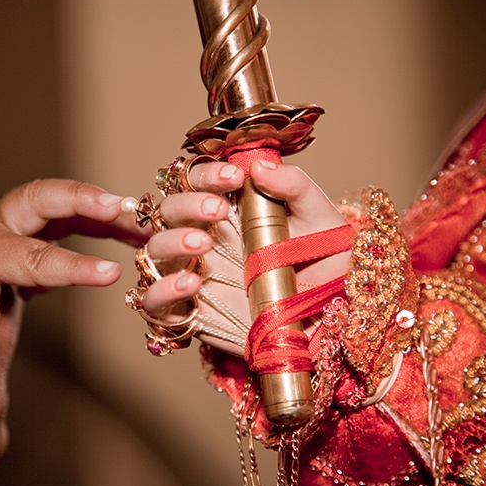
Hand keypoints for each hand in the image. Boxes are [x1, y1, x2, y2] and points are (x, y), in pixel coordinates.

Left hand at [0, 178, 148, 347]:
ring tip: (144, 230)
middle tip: (131, 213)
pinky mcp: (19, 236)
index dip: (72, 266)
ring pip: (58, 209)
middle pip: (44, 200)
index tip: (112, 275)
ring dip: (100, 214)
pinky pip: (59, 224)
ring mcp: (7, 226)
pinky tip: (120, 244)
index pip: (31, 256)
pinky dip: (91, 226)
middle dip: (88, 202)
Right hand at [136, 159, 348, 355]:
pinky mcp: (190, 312)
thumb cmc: (324, 265)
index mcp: (229, 210)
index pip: (198, 181)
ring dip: (171, 242)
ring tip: (202, 244)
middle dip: (187, 204)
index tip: (234, 176)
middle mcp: (203, 237)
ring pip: (154, 250)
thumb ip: (294, 186)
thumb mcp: (320, 219)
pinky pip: (153, 301)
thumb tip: (259, 165)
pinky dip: (163, 290)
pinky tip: (191, 284)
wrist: (332, 319)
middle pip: (168, 210)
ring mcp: (192, 274)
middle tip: (218, 211)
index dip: (207, 174)